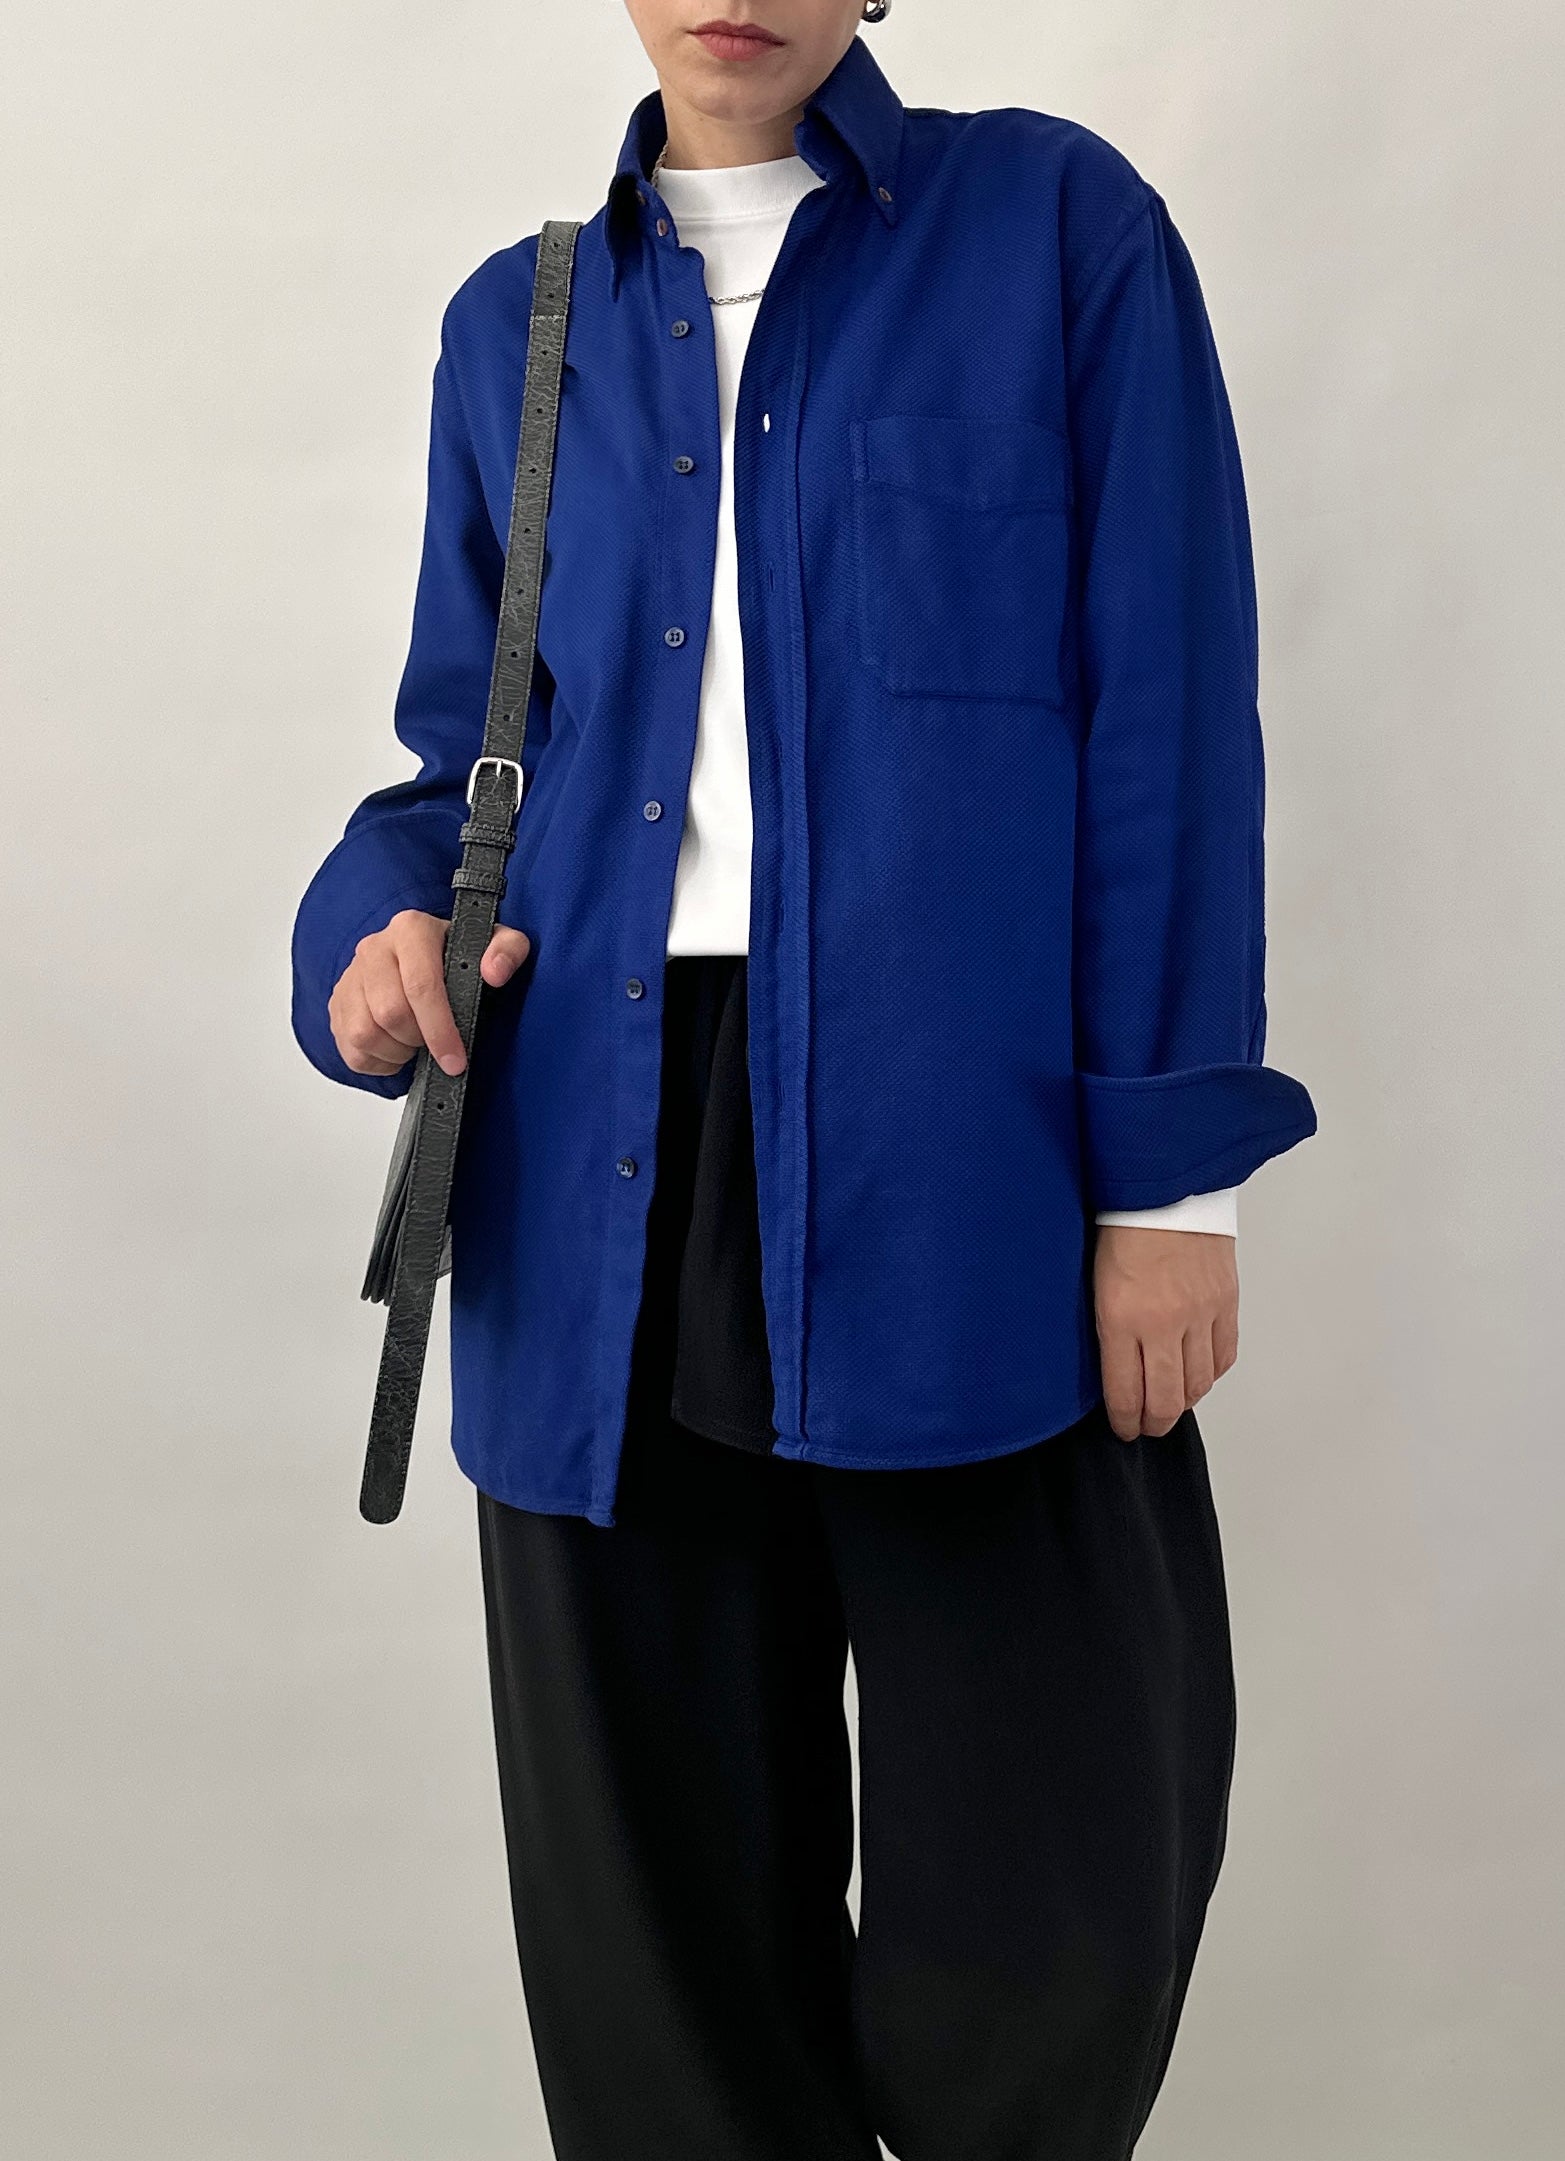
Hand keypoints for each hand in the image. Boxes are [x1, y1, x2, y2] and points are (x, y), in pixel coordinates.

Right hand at [328, 909, 531, 1077]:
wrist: (421, 959)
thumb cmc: (458, 956)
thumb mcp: (494, 944)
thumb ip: (507, 950)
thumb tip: (495, 972)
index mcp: (411, 929)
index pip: (420, 985)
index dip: (439, 1029)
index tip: (455, 1059)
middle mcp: (374, 948)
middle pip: (391, 1013)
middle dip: (420, 1040)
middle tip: (437, 1045)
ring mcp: (351, 977)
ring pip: (365, 1033)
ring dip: (397, 1051)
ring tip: (417, 1043)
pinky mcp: (337, 1005)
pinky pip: (351, 1049)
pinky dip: (378, 1061)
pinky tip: (398, 1048)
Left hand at [1092, 1224, 1237, 1440]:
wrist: (1165, 1187)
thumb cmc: (1120, 1227)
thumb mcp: (1096, 1282)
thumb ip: (1108, 1328)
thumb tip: (1115, 1369)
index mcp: (1121, 1318)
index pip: (1125, 1393)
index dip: (1125, 1421)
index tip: (1123, 1429)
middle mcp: (1164, 1323)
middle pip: (1167, 1399)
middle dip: (1155, 1423)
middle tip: (1147, 1427)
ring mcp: (1200, 1315)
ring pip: (1199, 1384)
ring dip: (1185, 1403)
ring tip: (1172, 1404)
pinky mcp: (1226, 1303)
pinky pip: (1224, 1356)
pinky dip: (1211, 1374)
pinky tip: (1199, 1375)